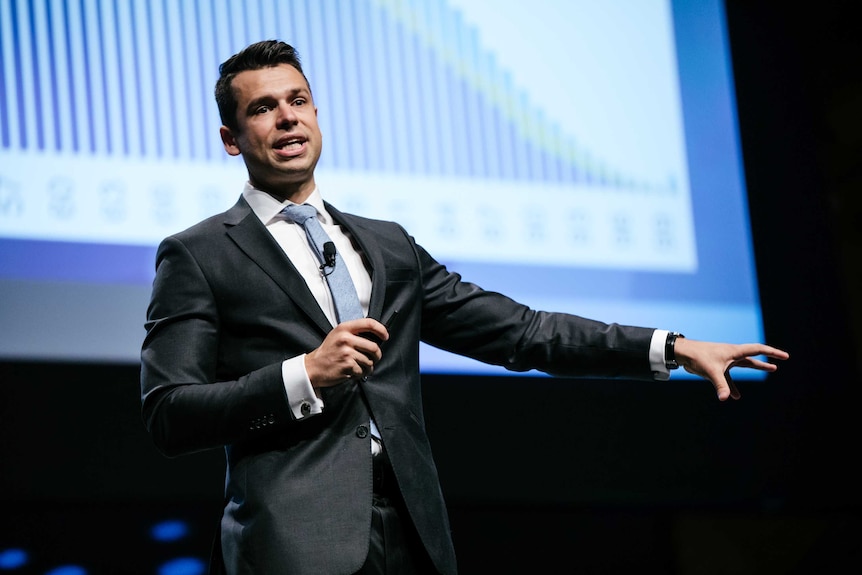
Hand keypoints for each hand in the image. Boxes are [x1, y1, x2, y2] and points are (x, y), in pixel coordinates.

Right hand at [304, 318, 388, 387]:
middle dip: (377, 355)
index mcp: (344, 329)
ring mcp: (347, 353)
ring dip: (368, 366)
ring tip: (359, 366)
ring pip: (370, 361)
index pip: (369, 323)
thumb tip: (375, 336)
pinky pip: (363, 371)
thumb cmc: (327, 352)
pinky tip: (353, 371)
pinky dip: (360, 373)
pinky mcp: (348, 366)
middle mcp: (346, 339)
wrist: (314, 367)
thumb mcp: (337, 335)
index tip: (385, 336)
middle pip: (374, 347)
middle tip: (374, 357)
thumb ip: (354, 332)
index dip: (381, 330)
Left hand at [673, 339, 789, 400]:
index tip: (785, 356)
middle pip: (754, 356)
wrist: (683, 353)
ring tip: (771, 369)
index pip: (758, 350)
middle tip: (781, 359)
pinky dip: (733, 386)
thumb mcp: (712, 371)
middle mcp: (731, 354)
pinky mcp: (717, 367)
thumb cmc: (698, 357)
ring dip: (757, 366)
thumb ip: (721, 385)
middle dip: (768, 358)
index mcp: (734, 351)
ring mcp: (724, 360)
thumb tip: (726, 398)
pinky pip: (729, 377)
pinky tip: (735, 396)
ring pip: (744, 365)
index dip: (772, 353)